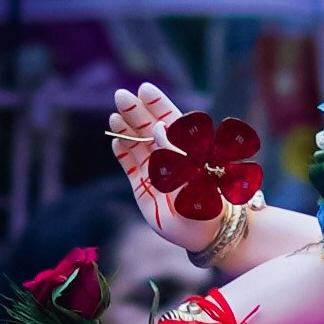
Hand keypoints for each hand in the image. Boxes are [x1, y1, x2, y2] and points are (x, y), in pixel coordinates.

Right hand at [107, 84, 210, 251]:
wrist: (205, 233)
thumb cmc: (208, 201)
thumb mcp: (196, 173)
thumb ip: (177, 150)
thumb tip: (158, 126)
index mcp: (186, 149)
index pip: (169, 120)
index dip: (157, 104)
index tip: (145, 89)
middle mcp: (169, 157)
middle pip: (149, 129)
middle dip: (136, 112)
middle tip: (121, 96)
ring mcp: (154, 171)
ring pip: (137, 145)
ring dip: (126, 130)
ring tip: (115, 116)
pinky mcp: (142, 188)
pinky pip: (130, 166)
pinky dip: (122, 153)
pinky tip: (115, 140)